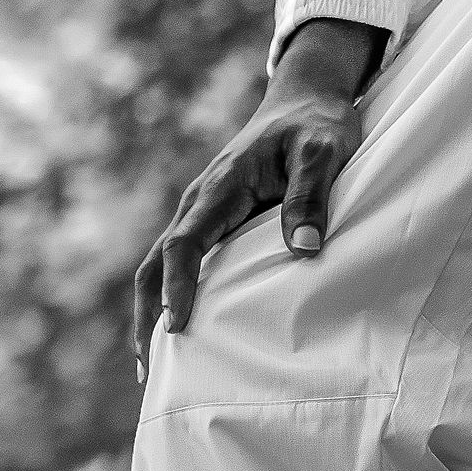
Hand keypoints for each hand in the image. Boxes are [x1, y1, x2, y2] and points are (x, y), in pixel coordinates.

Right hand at [132, 16, 384, 367]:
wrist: (306, 100)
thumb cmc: (317, 125)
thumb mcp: (324, 150)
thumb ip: (313, 194)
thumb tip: (302, 248)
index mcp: (221, 186)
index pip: (185, 243)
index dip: (178, 285)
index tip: (176, 326)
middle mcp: (200, 202)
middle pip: (154, 263)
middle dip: (147, 315)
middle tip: (150, 370)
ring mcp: (201, 213)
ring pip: (159, 267)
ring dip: (151, 313)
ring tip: (154, 368)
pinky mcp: (213, 223)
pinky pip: (181, 264)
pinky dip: (169, 299)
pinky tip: (180, 336)